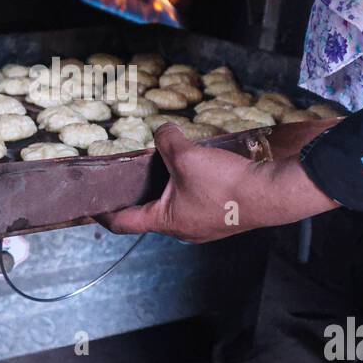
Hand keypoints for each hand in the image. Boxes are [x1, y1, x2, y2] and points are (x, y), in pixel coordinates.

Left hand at [96, 120, 338, 242]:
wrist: (271, 194)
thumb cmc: (225, 184)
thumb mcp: (186, 156)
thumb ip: (166, 141)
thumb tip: (162, 132)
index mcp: (166, 222)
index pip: (124, 223)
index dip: (103, 214)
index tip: (91, 207)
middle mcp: (183, 231)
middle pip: (150, 215)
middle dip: (140, 195)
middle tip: (130, 176)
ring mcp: (204, 228)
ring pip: (176, 209)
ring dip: (168, 190)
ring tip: (166, 167)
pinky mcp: (221, 219)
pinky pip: (196, 205)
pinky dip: (189, 190)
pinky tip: (198, 170)